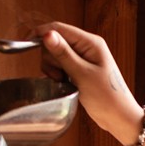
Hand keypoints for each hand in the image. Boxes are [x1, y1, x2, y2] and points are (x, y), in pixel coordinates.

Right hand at [33, 22, 143, 145]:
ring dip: (53, 68)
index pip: (59, 28)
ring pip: (55, 55)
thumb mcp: (82, 74)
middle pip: (54, 41)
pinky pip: (60, 66)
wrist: (119, 117)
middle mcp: (86, 47)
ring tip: (64, 81)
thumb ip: (63, 54)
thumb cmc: (107, 96)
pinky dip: (57, 74)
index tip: (26, 43)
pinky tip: (64, 84)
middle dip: (50, 58)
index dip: (41, 33)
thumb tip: (46, 34)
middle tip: (60, 75)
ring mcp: (83, 59)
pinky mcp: (79, 70)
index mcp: (90, 42)